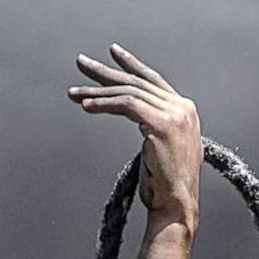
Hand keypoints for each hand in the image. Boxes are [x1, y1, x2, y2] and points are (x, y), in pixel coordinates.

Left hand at [68, 44, 201, 231]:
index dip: (130, 66)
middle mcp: (183, 108)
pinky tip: (86, 106)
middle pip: (136, 83)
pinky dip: (104, 105)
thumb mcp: (162, 149)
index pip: (152, 81)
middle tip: (81, 63)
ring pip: (128, 93)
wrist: (176, 206)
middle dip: (105, 73)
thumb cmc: (164, 187)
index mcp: (185, 111)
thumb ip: (155, 127)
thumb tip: (140, 119)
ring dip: (97, 92)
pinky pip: (127, 105)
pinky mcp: (162, 125)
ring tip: (73, 93)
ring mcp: (175, 115)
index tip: (112, 53)